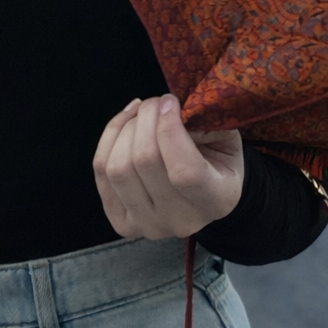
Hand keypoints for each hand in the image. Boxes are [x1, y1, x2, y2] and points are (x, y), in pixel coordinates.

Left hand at [93, 95, 243, 239]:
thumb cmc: (217, 157)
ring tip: (141, 111)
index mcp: (216, 200)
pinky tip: (127, 121)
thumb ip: (204, 121)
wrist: (204, 189)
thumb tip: (167, 108)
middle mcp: (181, 221)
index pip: (185, 171)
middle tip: (156, 101)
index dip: (170, 130)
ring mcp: (148, 225)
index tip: (170, 102)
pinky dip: (110, 137)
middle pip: (145, 162)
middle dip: (146, 118)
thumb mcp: (225, 135)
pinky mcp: (122, 222)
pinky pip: (102, 171)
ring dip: (126, 128)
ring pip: (118, 167)